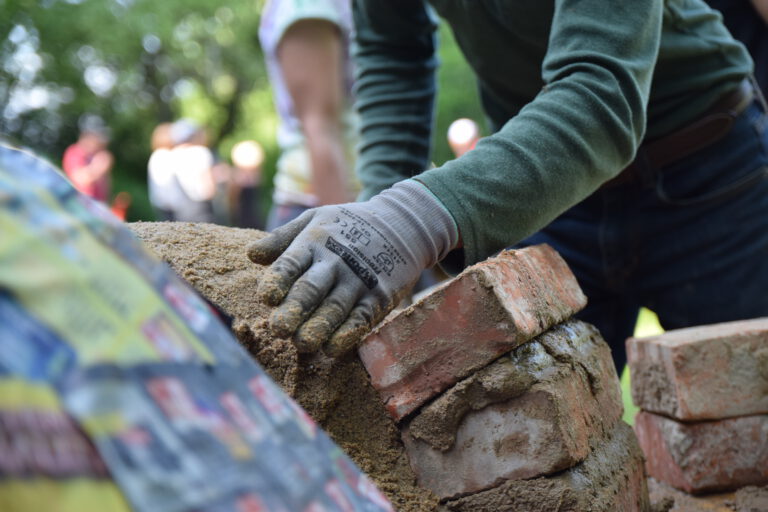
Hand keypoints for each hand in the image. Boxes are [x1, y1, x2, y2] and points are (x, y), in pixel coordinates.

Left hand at [248, 180, 457, 356]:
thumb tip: (251, 255)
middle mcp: (335, 262)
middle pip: (312, 288)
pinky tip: (331, 349)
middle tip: (279, 329)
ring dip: (318, 327)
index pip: (291, 262)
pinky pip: (361, 319)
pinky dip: (347, 335)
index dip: (278, 279)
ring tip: (302, 344)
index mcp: (314, 242)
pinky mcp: (379, 297)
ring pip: (335, 308)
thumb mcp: (316, 219)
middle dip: (295, 309)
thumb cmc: (349, 225)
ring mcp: (359, 280)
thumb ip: (282, 238)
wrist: (403, 225)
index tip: (267, 297)